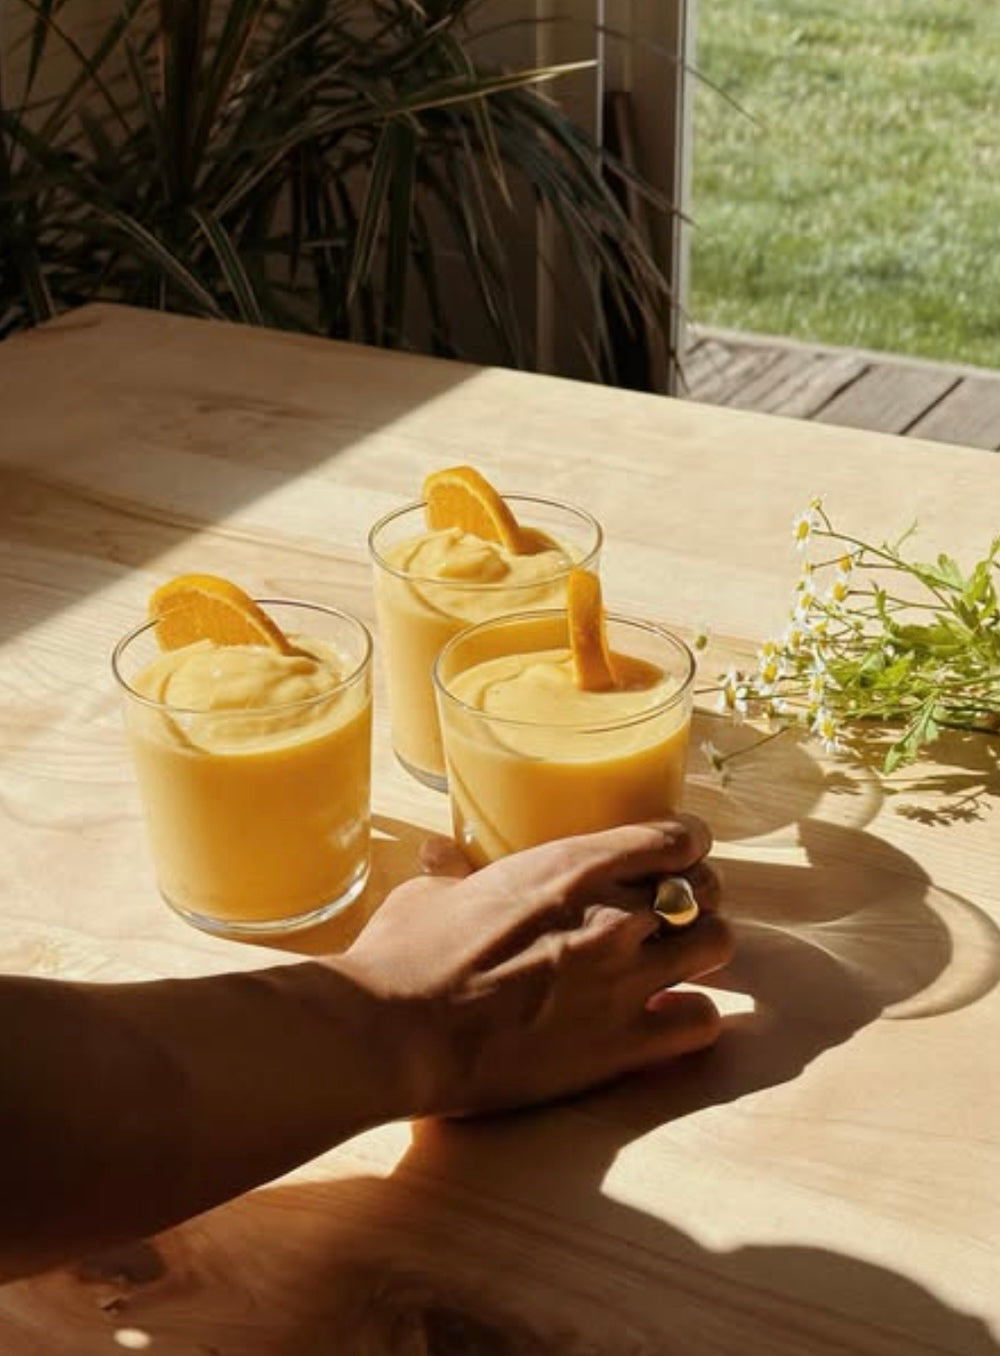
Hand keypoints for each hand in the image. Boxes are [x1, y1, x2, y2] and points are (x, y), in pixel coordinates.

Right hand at [335, 815, 730, 1117]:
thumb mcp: (431, 893)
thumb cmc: (405, 953)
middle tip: (671, 910)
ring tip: (677, 960)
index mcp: (572, 866)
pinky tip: (669, 1017)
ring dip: (702, 948)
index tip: (681, 851)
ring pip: (717, 945)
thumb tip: (440, 855)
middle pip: (704, 888)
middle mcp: (613, 914)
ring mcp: (624, 981)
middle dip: (695, 895)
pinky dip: (694, 1017)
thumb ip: (455, 871)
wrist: (396, 1032)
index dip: (687, 843)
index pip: (675, 837)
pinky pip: (702, 1023)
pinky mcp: (620, 1047)